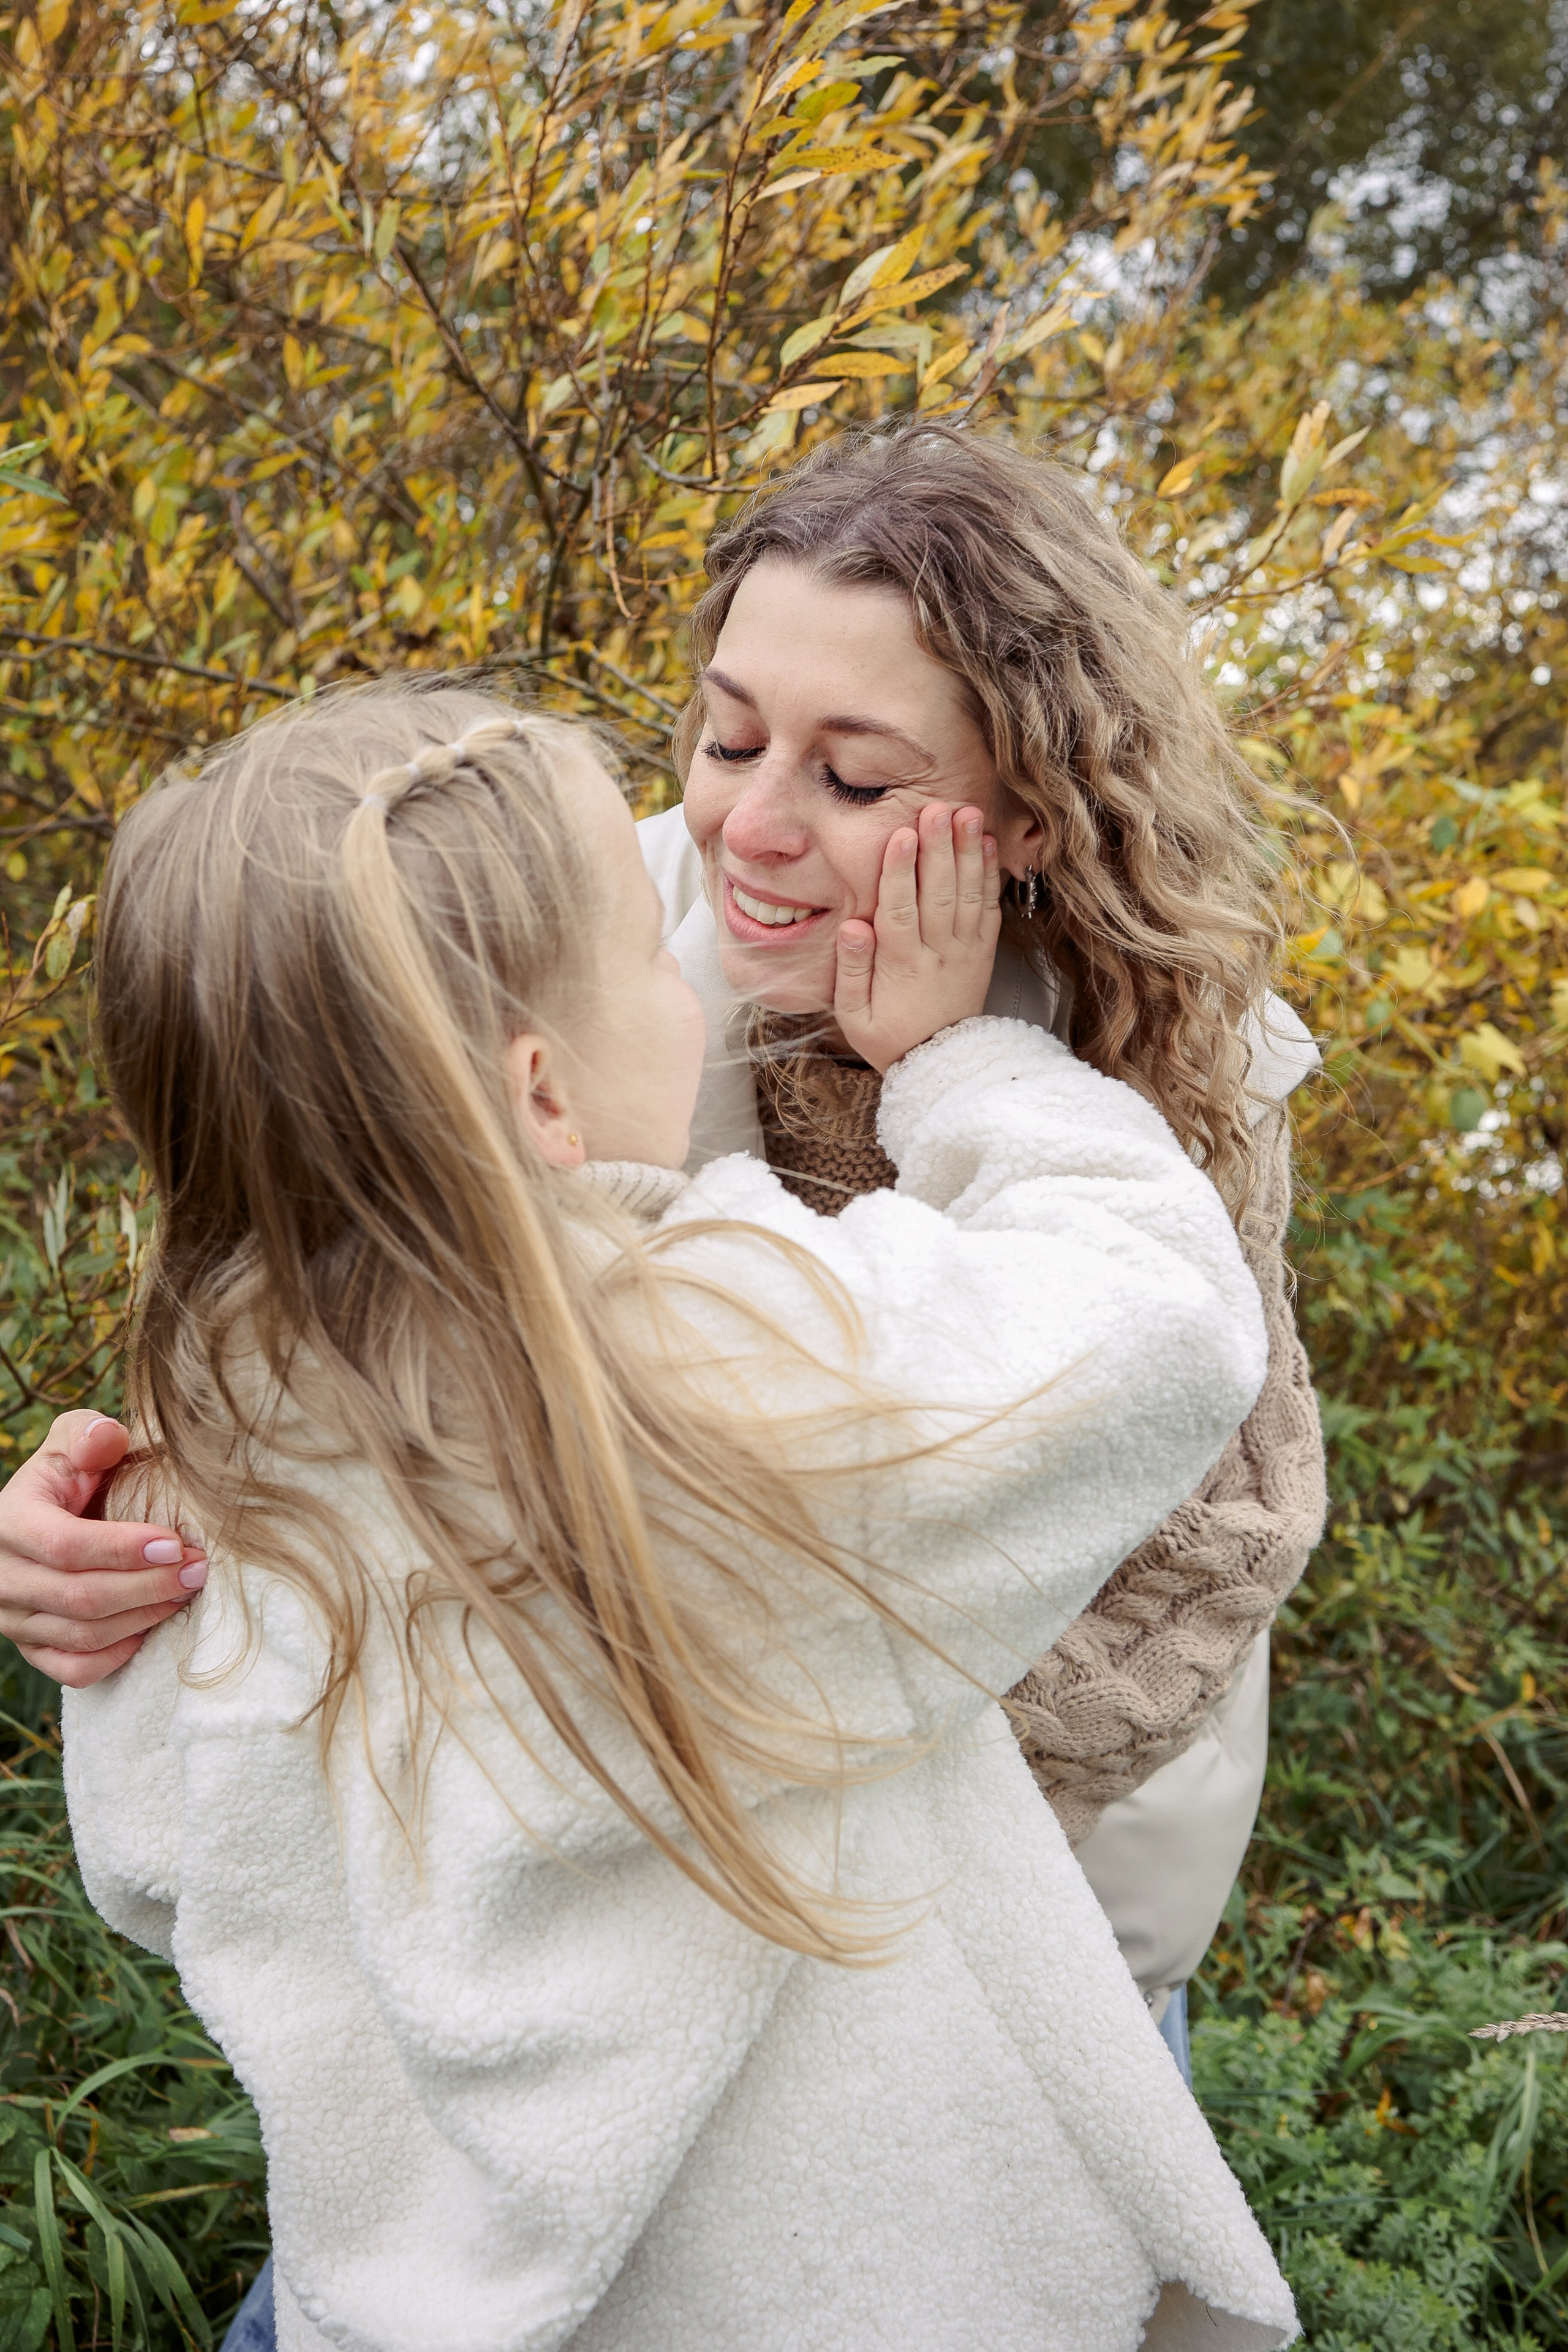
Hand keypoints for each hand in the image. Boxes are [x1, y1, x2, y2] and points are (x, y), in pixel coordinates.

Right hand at [0, 1412, 204, 1687]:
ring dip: (143, 1617)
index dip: (123, 1549)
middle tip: (197, 1569)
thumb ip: (87, 1435)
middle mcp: (4, 1577)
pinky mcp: (33, 1647)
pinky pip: (74, 1669)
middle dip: (148, 1586)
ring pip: (82, 1635)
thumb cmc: (67, 1476)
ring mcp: (15, 1619)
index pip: (64, 1546)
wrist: (41, 1518)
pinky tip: (150, 1627)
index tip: (175, 1544)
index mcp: (10, 1522)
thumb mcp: (70, 1443)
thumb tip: (106, 1438)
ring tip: (186, 1590)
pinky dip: (117, 1655)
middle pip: (80, 1597)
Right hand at [832, 803, 1000, 1074]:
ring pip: (967, 895)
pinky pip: (988, 909)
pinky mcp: (983, 951)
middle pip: (938, 894)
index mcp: (902, 967)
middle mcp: (938, 954)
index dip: (899, 872)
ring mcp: (965, 951)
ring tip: (968, 814)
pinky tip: (987, 845)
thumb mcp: (855, 1016)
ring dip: (967, 852)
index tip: (901, 836)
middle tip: (938, 809)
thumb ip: (852, 970)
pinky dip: (989, 876)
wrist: (941, 1065)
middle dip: (938, 849)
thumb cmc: (889, 1036)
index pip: (900, 912)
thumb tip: (851, 926)